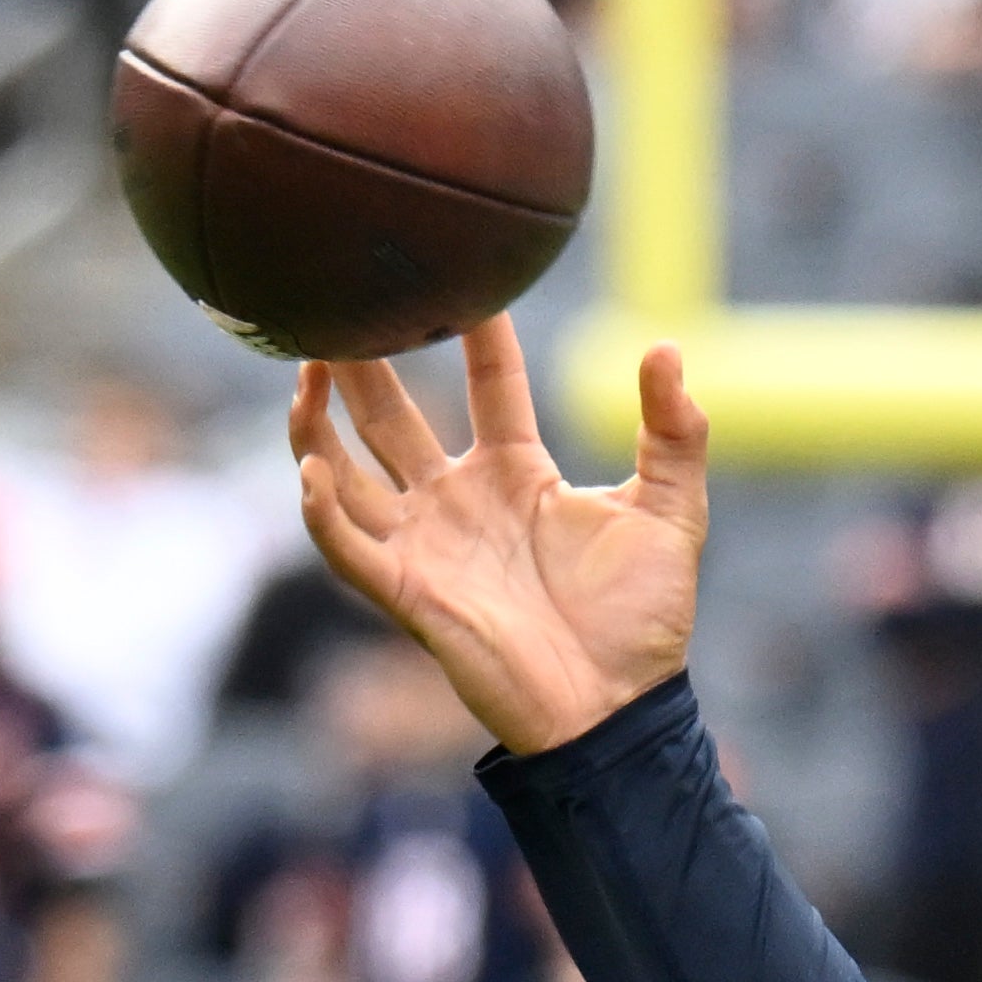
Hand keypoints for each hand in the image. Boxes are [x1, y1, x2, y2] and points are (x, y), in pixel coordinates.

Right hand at [291, 317, 706, 756]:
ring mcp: (428, 544)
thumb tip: (666, 349)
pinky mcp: (408, 593)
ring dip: (319, 422)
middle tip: (335, 297)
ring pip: (347, 469)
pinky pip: (347, 545)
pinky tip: (310, 470)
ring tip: (307, 367)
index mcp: (519, 472)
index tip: (464, 270)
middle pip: (393, 414)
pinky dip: (323, 510)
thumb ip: (674, 435)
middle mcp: (461, 500)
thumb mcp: (671, 513)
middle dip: (362, 361)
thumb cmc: (643, 620)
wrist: (619, 711)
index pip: (488, 383)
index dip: (477, 331)